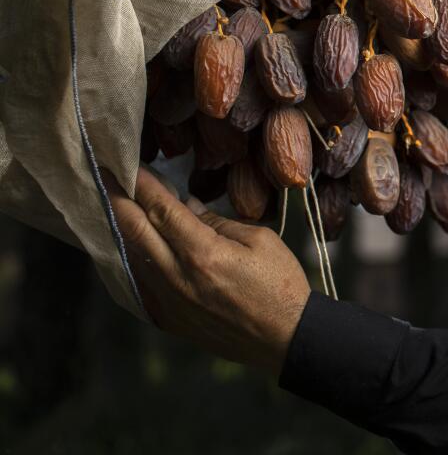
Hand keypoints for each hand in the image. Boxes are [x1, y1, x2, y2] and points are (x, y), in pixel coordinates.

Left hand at [109, 165, 311, 375]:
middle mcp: (178, 278)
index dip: (142, 185)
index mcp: (204, 254)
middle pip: (135, 232)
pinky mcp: (169, 319)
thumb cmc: (280, 284)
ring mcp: (170, 301)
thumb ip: (218, 222)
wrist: (284, 338)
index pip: (162, 210)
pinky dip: (136, 258)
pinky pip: (142, 282)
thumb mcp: (259, 240)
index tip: (127, 165)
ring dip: (124, 229)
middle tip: (107, 178)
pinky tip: (137, 245)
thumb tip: (187, 205)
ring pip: (133, 257)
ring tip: (120, 206)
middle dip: (118, 201)